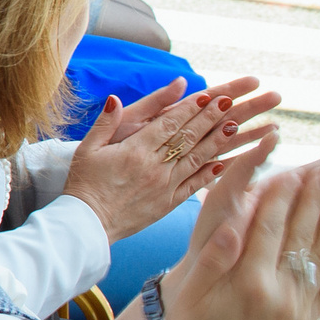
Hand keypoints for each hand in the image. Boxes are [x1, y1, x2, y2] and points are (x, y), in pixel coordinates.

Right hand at [62, 78, 277, 242]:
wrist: (87, 224)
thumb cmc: (84, 184)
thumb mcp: (87, 149)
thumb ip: (105, 123)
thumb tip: (115, 98)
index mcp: (135, 151)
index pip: (169, 123)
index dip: (190, 108)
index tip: (209, 94)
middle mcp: (154, 167)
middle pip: (188, 137)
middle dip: (210, 118)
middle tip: (230, 102)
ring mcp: (164, 186)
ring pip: (197, 159)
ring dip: (218, 141)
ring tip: (235, 125)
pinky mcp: (168, 204)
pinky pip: (194, 185)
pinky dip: (210, 173)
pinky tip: (225, 162)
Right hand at [163, 146, 319, 319]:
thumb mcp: (189, 299)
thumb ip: (212, 260)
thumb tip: (231, 224)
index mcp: (247, 282)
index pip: (269, 225)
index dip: (281, 194)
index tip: (290, 167)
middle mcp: (279, 293)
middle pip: (301, 233)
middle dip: (312, 197)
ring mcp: (298, 309)